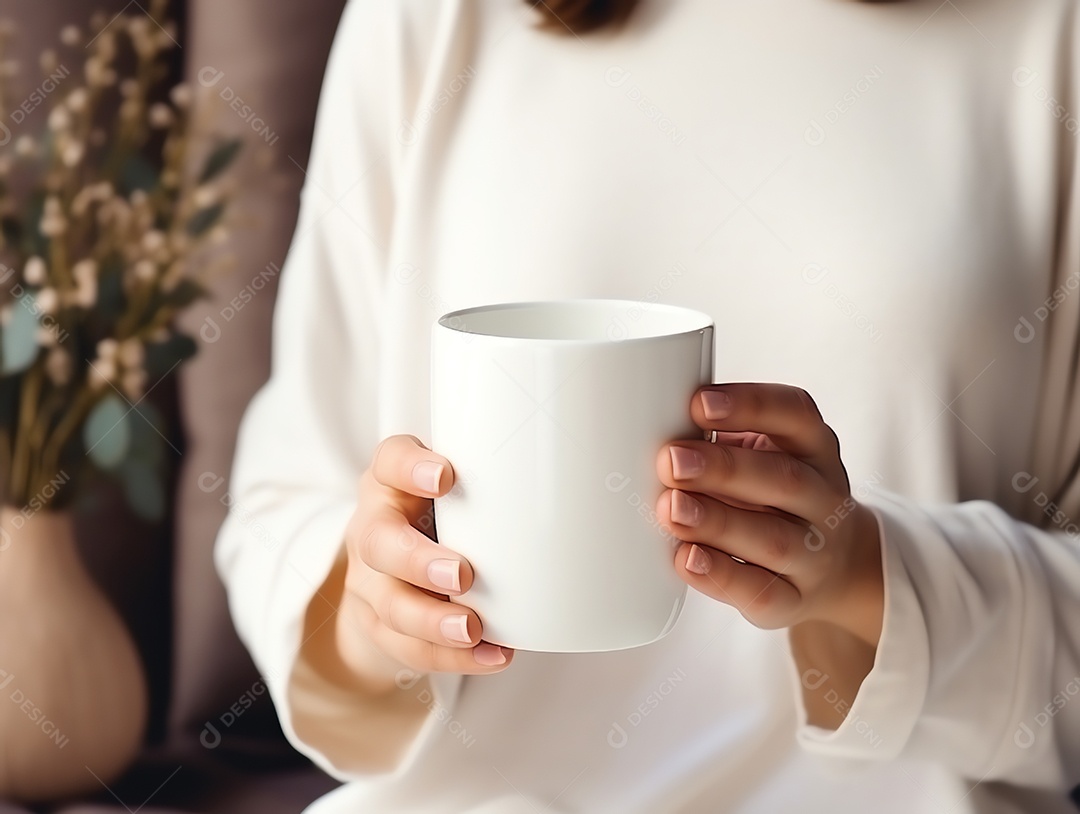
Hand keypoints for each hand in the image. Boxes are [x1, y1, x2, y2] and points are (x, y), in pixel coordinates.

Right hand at [336, 435, 513, 695]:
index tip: (446, 476)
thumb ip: (497, 484)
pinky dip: (449, 657)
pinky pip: (407, 647)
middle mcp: (373, 527)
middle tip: (462, 574)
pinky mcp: (378, 624)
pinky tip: (489, 654)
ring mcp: (369, 580)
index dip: (411, 468)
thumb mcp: (460, 491)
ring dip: (432, 621)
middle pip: (378, 542)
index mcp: (392, 482)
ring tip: (471, 629)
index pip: (390, 462)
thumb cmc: (444, 518)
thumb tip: (581, 483)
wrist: (396, 572)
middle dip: (418, 562)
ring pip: (389, 605)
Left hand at [655, 383, 882, 645]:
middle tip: (671, 461)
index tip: (698, 402)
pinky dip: (721, 577)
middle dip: (724, 468)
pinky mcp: (795, 601)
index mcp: (814, 448)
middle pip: (785, 479)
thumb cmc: (774, 496)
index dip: (751, 405)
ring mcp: (816, 554)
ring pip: (774, 540)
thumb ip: (719, 440)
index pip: (796, 415)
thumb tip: (648, 427)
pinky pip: (762, 592)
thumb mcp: (765, 455)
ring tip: (672, 509)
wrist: (836, 567)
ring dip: (718, 523)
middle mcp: (825, 498)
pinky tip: (686, 559)